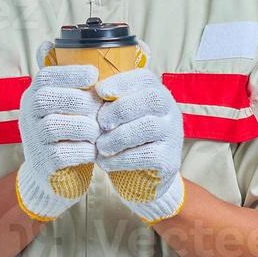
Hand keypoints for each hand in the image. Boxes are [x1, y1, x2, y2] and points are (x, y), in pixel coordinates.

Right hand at [15, 41, 104, 221]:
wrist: (57, 177)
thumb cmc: (69, 134)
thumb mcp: (67, 106)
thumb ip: (68, 79)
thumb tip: (52, 43)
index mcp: (34, 96)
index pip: (45, 76)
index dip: (69, 72)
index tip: (94, 74)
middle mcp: (28, 116)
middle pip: (47, 98)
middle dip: (79, 101)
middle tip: (100, 109)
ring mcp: (32, 140)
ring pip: (55, 125)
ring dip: (84, 127)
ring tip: (98, 132)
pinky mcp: (42, 163)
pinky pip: (62, 153)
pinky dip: (83, 150)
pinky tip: (94, 150)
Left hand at [94, 54, 185, 224]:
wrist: (142, 178)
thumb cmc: (123, 139)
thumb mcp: (117, 117)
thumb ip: (107, 103)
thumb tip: (84, 91)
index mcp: (156, 93)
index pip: (144, 78)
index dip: (120, 82)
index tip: (98, 91)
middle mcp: (169, 111)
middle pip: (151, 99)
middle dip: (120, 109)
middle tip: (100, 124)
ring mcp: (173, 135)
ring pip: (149, 127)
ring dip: (119, 137)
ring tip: (100, 147)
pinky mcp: (170, 160)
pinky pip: (149, 155)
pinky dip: (123, 159)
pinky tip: (106, 163)